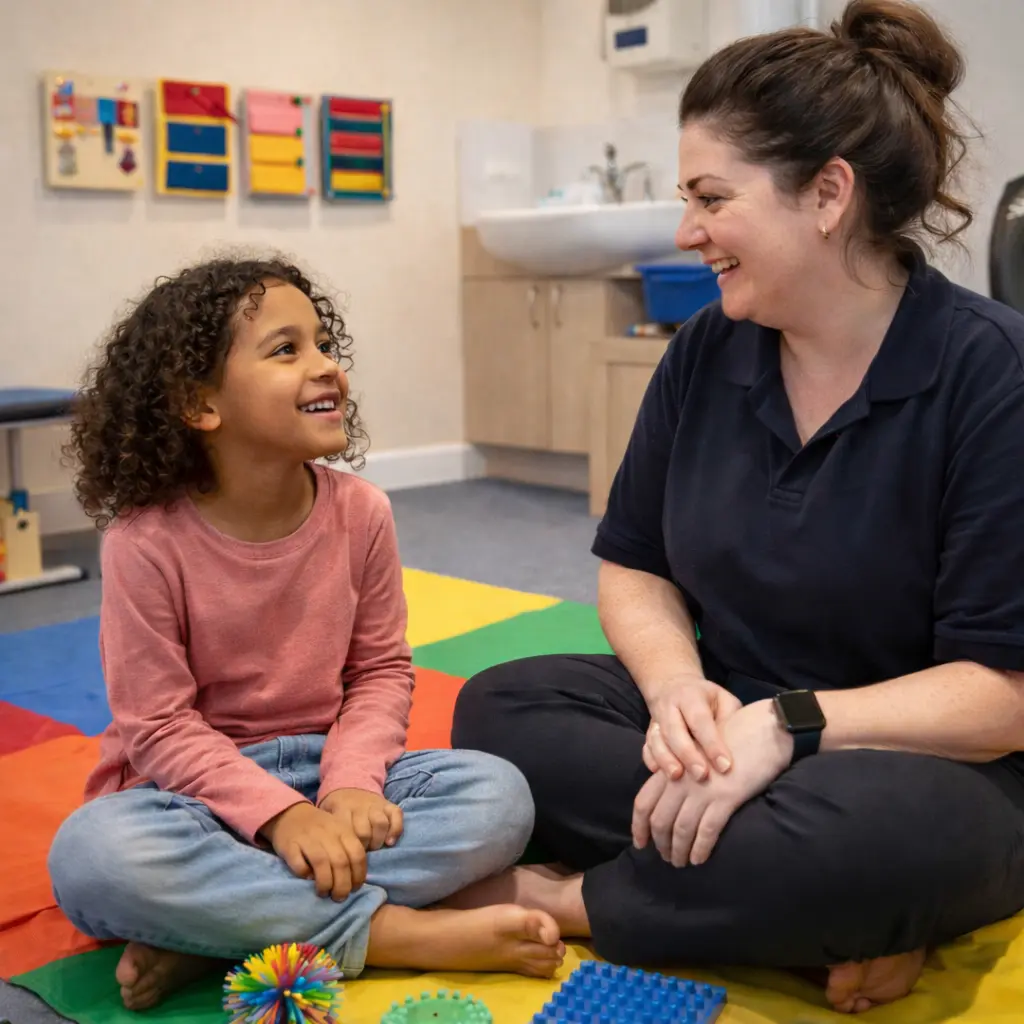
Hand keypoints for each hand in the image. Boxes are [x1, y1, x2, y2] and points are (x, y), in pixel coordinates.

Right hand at [260, 801, 369, 899]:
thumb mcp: (339, 832)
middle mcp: (328, 834)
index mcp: (343, 830)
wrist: (291, 814)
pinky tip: (307, 879)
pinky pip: (299, 864)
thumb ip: (348, 850)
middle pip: (341, 862)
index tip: (354, 889)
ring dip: (325, 883)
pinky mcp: (290, 845)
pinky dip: (304, 874)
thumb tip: (355, 880)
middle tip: (339, 897)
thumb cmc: (319, 828)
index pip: (357, 855)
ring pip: (321, 863)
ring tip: (324, 893)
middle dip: (342, 885)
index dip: (358, 875)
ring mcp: (308, 838)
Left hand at [319, 788, 402, 850]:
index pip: (347, 832)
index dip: (348, 848)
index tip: (347, 857)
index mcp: (342, 809)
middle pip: (364, 831)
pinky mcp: (388, 804)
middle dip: (364, 847)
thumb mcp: (325, 815)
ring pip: (380, 823)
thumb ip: (325, 833)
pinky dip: (396, 829)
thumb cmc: (336, 808)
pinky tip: (390, 842)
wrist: (350, 783)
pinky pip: (396, 815)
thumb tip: (320, 860)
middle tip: (360, 854)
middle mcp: (360, 806)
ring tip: (373, 848)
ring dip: (378, 840)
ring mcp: (376, 804)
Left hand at [633, 699, 791, 866]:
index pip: (643, 801)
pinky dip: (701, 848)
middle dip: (661, 844)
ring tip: (681, 863)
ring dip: (679, 851)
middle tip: (666, 858)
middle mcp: (682, 779)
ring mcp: (703, 789)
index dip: (639, 826)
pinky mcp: (726, 797)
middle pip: (660, 820)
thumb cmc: (734, 738)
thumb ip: (684, 772)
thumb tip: (673, 800)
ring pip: (681, 829)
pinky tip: (700, 859)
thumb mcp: (699, 751)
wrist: (764, 727)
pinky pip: (707, 830)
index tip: (640, 843)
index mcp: (672, 766)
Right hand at [644, 674, 742, 780]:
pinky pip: (646, 747)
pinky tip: (659, 773)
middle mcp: (670, 706)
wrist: (673, 685)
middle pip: (674, 731)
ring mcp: (656, 720)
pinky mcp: (649, 733)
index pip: (701, 721)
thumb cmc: (706, 698)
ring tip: (677, 777)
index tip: (725, 766)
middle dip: (687, 754)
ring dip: (666, 760)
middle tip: (702, 776)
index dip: (712, 744)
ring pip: (657, 740)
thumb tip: (739, 746)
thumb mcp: (723, 699)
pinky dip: (651, 760)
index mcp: (691, 696)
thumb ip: (730, 718)